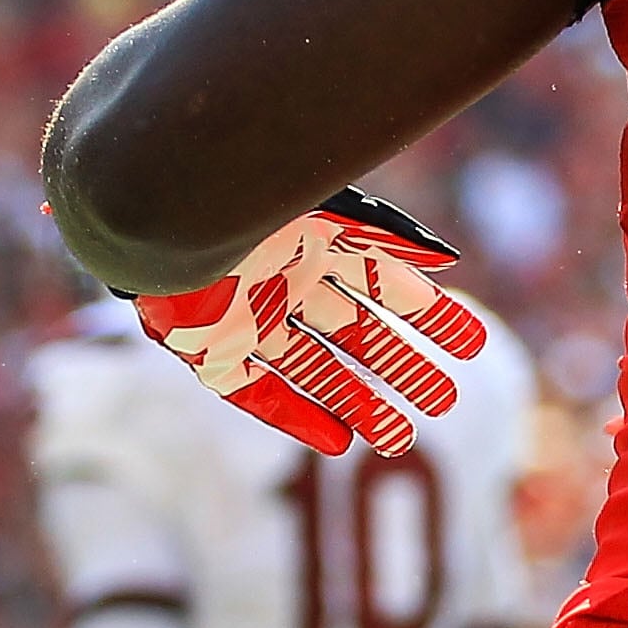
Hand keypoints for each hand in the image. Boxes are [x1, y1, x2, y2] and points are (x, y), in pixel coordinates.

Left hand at [135, 191, 488, 458]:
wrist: (155, 193)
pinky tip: (335, 441)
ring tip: (399, 438)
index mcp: (318, 239)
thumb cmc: (244, 186)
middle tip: (446, 400)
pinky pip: (256, 390)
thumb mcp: (326, 204)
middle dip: (401, 367)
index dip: (430, 317)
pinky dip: (295, 415)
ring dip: (356, 400)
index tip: (472, 346)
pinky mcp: (208, 344)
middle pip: (356, 333)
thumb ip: (386, 231)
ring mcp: (248, 314)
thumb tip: (448, 258)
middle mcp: (287, 278)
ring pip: (313, 367)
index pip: (387, 286)